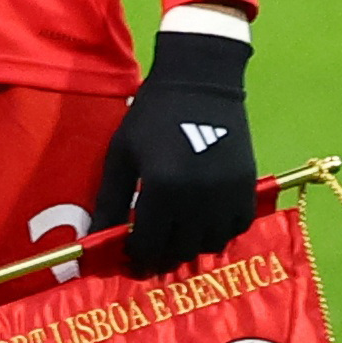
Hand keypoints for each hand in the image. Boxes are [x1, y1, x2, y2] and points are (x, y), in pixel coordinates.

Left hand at [92, 19, 261, 275]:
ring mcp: (227, 193)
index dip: (138, 256)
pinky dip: (220, 232)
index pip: (150, 242)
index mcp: (162, 188)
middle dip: (162, 255)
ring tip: (175, 237)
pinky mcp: (247, 186)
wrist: (200, 84)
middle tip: (150, 252)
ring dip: (191, 247)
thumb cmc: (150, 118)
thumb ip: (109, 201)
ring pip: (211, 244)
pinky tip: (202, 224)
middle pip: (181, 249)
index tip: (130, 257)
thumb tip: (93, 240)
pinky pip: (237, 227)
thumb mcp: (120, 156)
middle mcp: (198, 197)